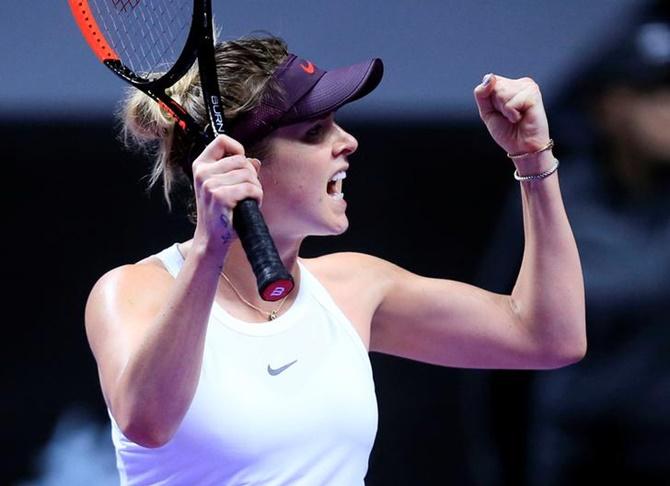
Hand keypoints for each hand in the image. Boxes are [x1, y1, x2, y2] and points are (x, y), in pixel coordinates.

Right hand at [191, 135, 262, 252]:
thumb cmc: (221, 213)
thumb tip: (254, 161)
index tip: (241, 164)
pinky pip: (250, 188)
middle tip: (248, 190)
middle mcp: (202, 173)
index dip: (237, 149)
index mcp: (201, 166)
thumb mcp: (225, 187)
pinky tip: (251, 204)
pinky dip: (257, 196)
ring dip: (255, 187)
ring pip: (248, 174)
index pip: (221, 140)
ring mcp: (209, 184)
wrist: (212, 238)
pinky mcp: (220, 196)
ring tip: (249, 199)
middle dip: (251, 175)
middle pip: (241, 159)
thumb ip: (238, 171)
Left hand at [473, 74, 550, 155]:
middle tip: (509, 116)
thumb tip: (489, 77)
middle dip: (497, 106)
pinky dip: (512, 114)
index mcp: (510, 85)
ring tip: (516, 117)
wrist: (522, 147)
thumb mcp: (487, 111)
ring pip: (502, 93)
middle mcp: (520, 83)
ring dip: (505, 111)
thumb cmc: (507, 131)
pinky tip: (522, 118)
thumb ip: (482, 93)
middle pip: (495, 86)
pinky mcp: (533, 94)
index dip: (489, 101)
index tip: (501, 112)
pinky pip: (510, 103)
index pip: (489, 81)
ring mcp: (528, 87)